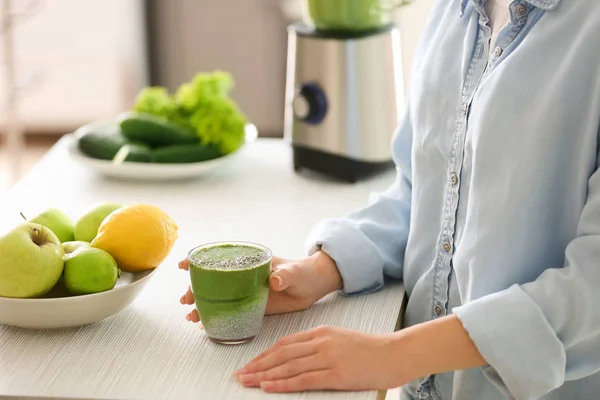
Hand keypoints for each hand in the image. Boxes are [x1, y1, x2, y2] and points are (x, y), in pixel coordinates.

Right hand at [178, 251, 342, 324]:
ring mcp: (244, 292)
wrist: (313, 287)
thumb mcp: (294, 272)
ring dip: (202, 306)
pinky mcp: (250, 307)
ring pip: (217, 297)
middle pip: (212, 280)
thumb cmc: (303, 273)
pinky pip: (229, 312)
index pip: (219, 257)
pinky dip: (216, 318)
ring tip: (191, 317)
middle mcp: (242, 276)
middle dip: (195, 288)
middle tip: (186, 299)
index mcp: (249, 262)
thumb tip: (276, 279)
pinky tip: (205, 326)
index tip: (186, 265)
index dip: (199, 260)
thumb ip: (285, 275)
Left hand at [232, 325, 402, 392]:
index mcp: (321, 332)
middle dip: (258, 365)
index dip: (264, 354)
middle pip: (281, 354)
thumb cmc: (370, 349)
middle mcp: (321, 342)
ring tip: (247, 381)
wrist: (395, 353)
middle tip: (240, 374)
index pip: (285, 343)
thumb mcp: (340, 339)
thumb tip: (295, 356)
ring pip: (288, 366)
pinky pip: (303, 379)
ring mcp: (328, 357)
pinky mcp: (336, 373)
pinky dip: (283, 383)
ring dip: (264, 375)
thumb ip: (318, 344)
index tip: (250, 363)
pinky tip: (269, 387)